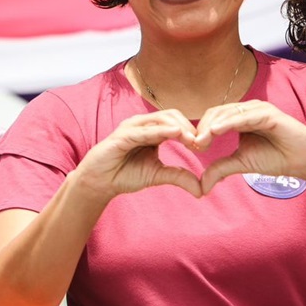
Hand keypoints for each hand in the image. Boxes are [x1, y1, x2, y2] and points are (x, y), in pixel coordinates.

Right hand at [74, 109, 201, 200]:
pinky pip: (145, 130)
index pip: (177, 122)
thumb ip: (178, 177)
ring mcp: (132, 127)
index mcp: (153, 131)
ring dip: (179, 127)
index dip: (193, 132)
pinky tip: (175, 134)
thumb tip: (201, 190)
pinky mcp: (122, 135)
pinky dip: (160, 131)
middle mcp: (143, 124)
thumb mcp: (157, 175)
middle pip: (172, 115)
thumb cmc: (125, 175)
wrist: (100, 183)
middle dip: (189, 128)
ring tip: (192, 140)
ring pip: (160, 119)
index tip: (205, 147)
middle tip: (201, 144)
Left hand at [196, 100, 305, 193]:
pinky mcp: (269, 114)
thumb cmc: (275, 158)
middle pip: (216, 113)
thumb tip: (201, 186)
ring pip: (228, 113)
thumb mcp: (241, 163)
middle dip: (203, 128)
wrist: (303, 161)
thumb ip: (220, 169)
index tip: (192, 147)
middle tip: (194, 145)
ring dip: (213, 125)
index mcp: (238, 118)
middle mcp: (247, 110)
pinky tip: (216, 131)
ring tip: (201, 140)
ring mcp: (258, 109)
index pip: (212, 118)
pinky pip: (246, 116)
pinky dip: (230, 122)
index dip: (200, 131)